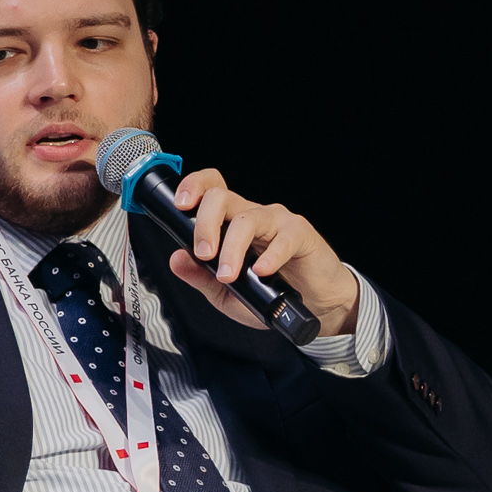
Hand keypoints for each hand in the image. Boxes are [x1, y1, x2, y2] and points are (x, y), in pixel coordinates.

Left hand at [163, 167, 359, 339]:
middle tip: (204, 254)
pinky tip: (263, 272)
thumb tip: (176, 259)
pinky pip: (284, 238)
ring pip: (247, 219)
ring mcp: (276, 221)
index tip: (180, 205)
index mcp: (230, 222)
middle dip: (205, 224)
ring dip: (232, 247)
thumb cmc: (271, 292)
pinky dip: (271, 256)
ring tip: (229, 275)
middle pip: (221, 197)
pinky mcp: (300, 234)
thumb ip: (200, 277)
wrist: (314, 305)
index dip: (194, 187)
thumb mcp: (226, 294)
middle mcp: (251, 215)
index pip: (210, 189)